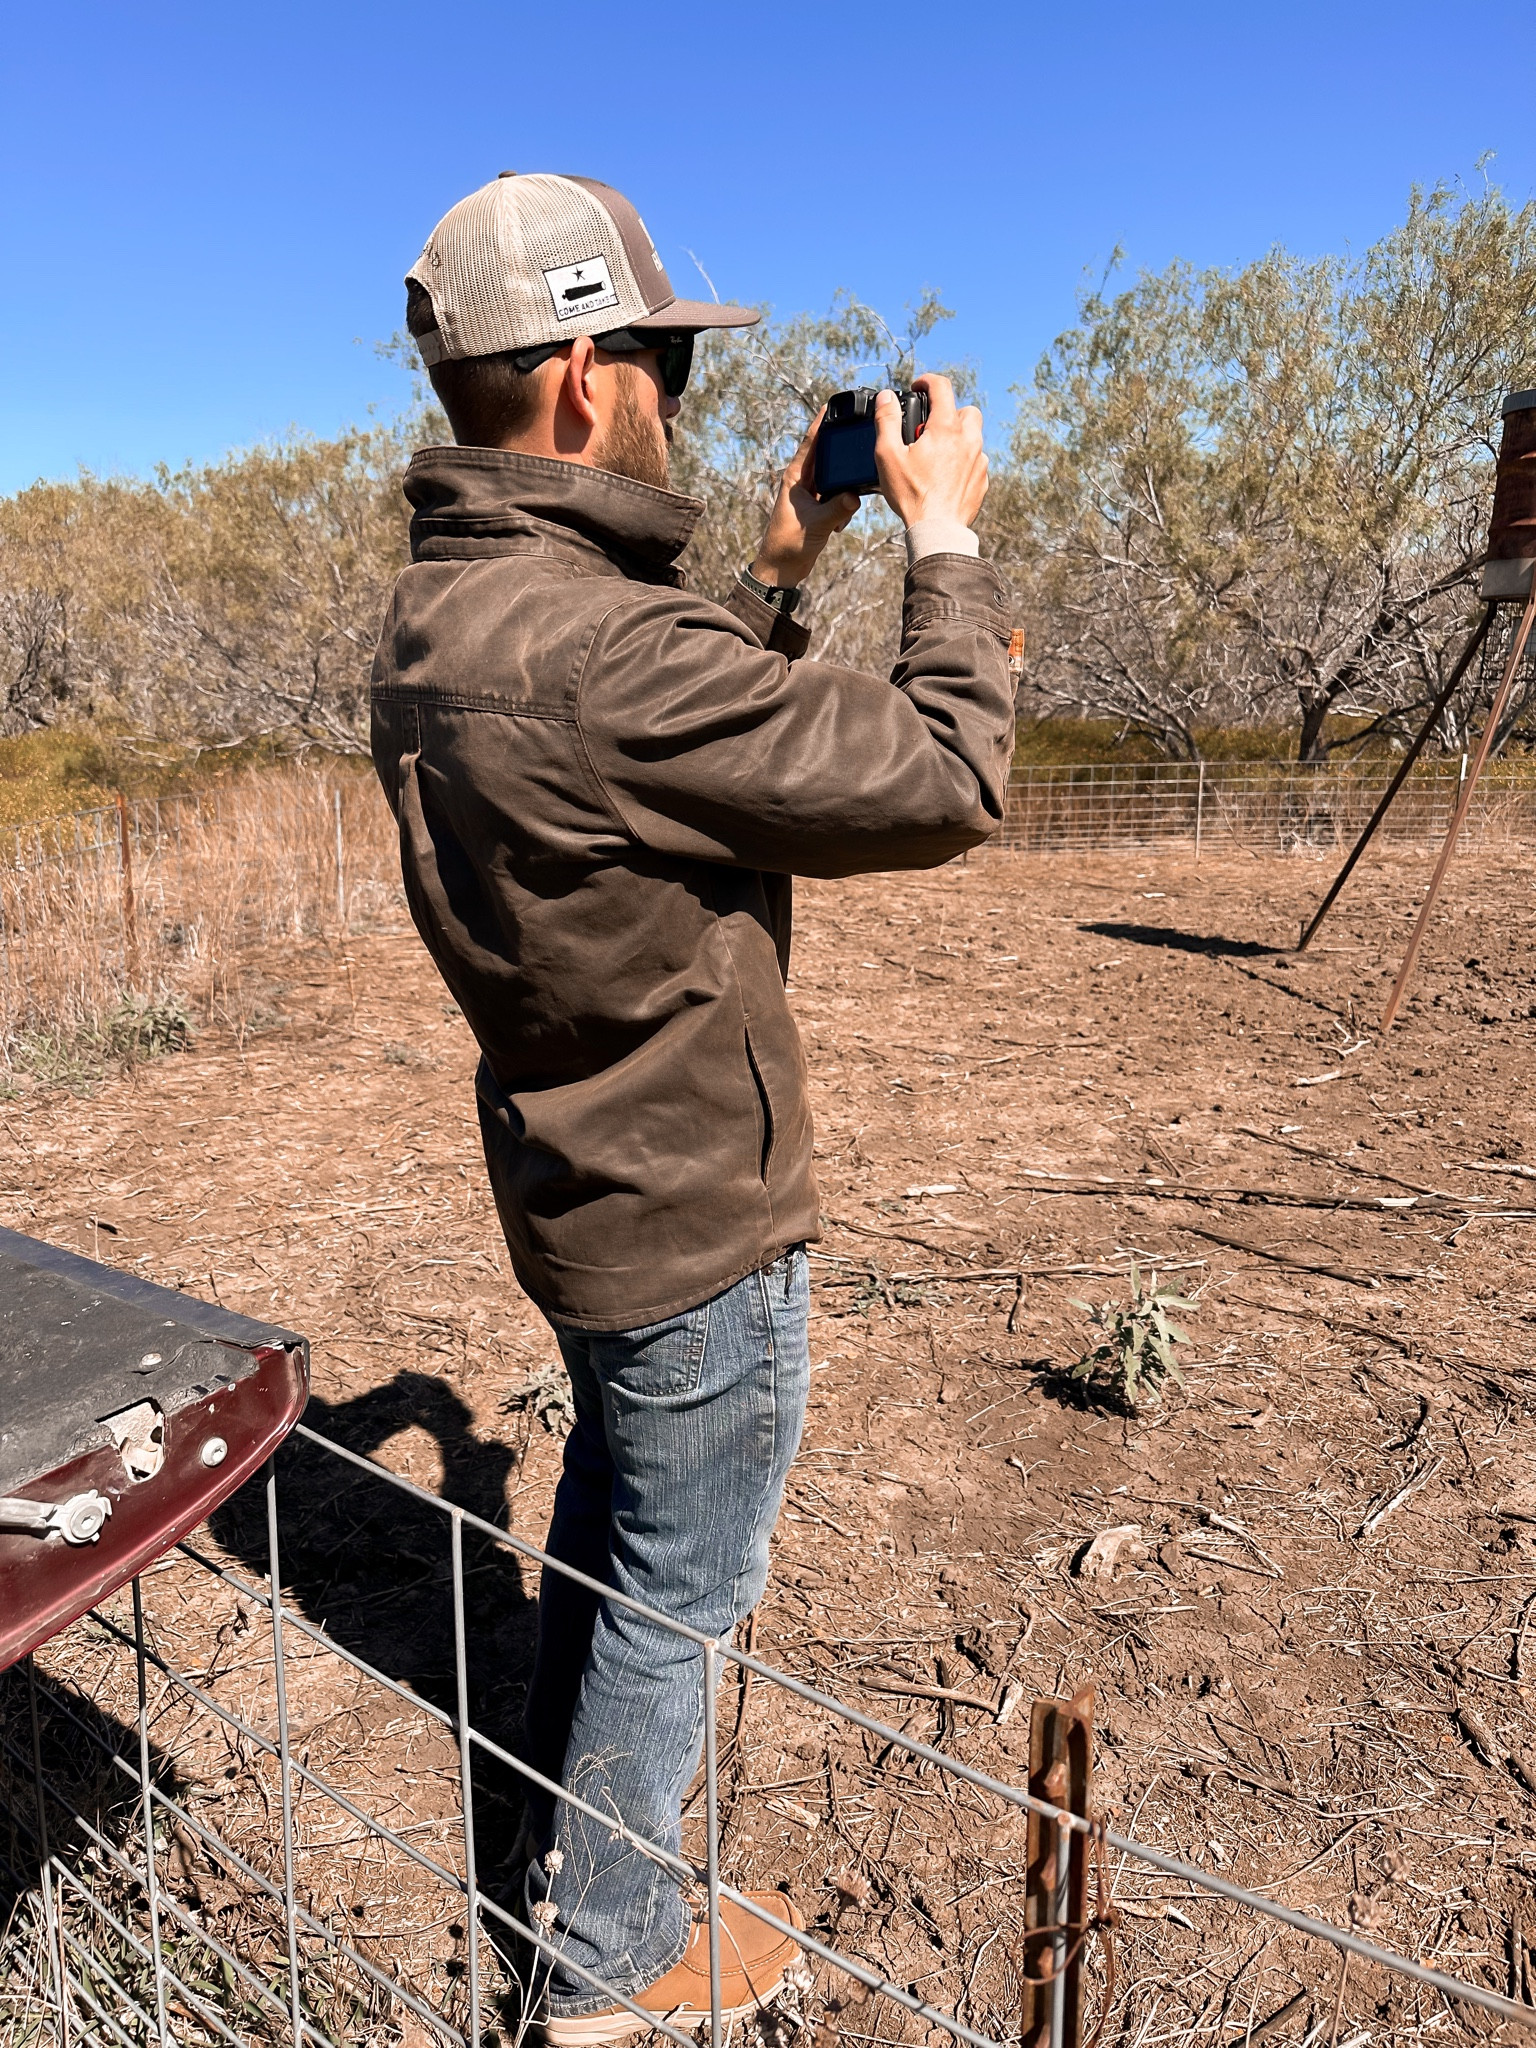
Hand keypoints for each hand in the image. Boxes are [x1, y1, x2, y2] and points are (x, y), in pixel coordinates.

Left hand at [749, 408, 859, 588]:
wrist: (781, 568)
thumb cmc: (789, 544)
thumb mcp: (816, 525)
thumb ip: (836, 509)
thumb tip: (854, 495)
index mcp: (794, 479)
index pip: (810, 445)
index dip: (819, 424)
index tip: (828, 405)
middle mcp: (801, 482)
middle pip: (824, 456)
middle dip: (838, 449)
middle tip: (856, 434)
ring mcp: (810, 494)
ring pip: (833, 477)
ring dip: (843, 483)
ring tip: (851, 488)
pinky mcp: (817, 507)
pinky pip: (836, 495)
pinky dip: (843, 503)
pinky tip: (842, 519)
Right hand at [874, 375, 986, 530]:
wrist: (937, 530)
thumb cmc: (911, 494)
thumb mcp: (888, 455)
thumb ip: (886, 421)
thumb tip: (885, 398)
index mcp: (946, 428)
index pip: (942, 387)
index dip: (927, 381)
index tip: (918, 386)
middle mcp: (968, 439)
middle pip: (966, 411)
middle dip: (949, 412)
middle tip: (930, 428)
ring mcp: (979, 460)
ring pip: (973, 436)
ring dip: (957, 437)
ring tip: (937, 454)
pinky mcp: (982, 480)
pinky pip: (976, 461)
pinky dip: (963, 461)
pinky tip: (946, 475)